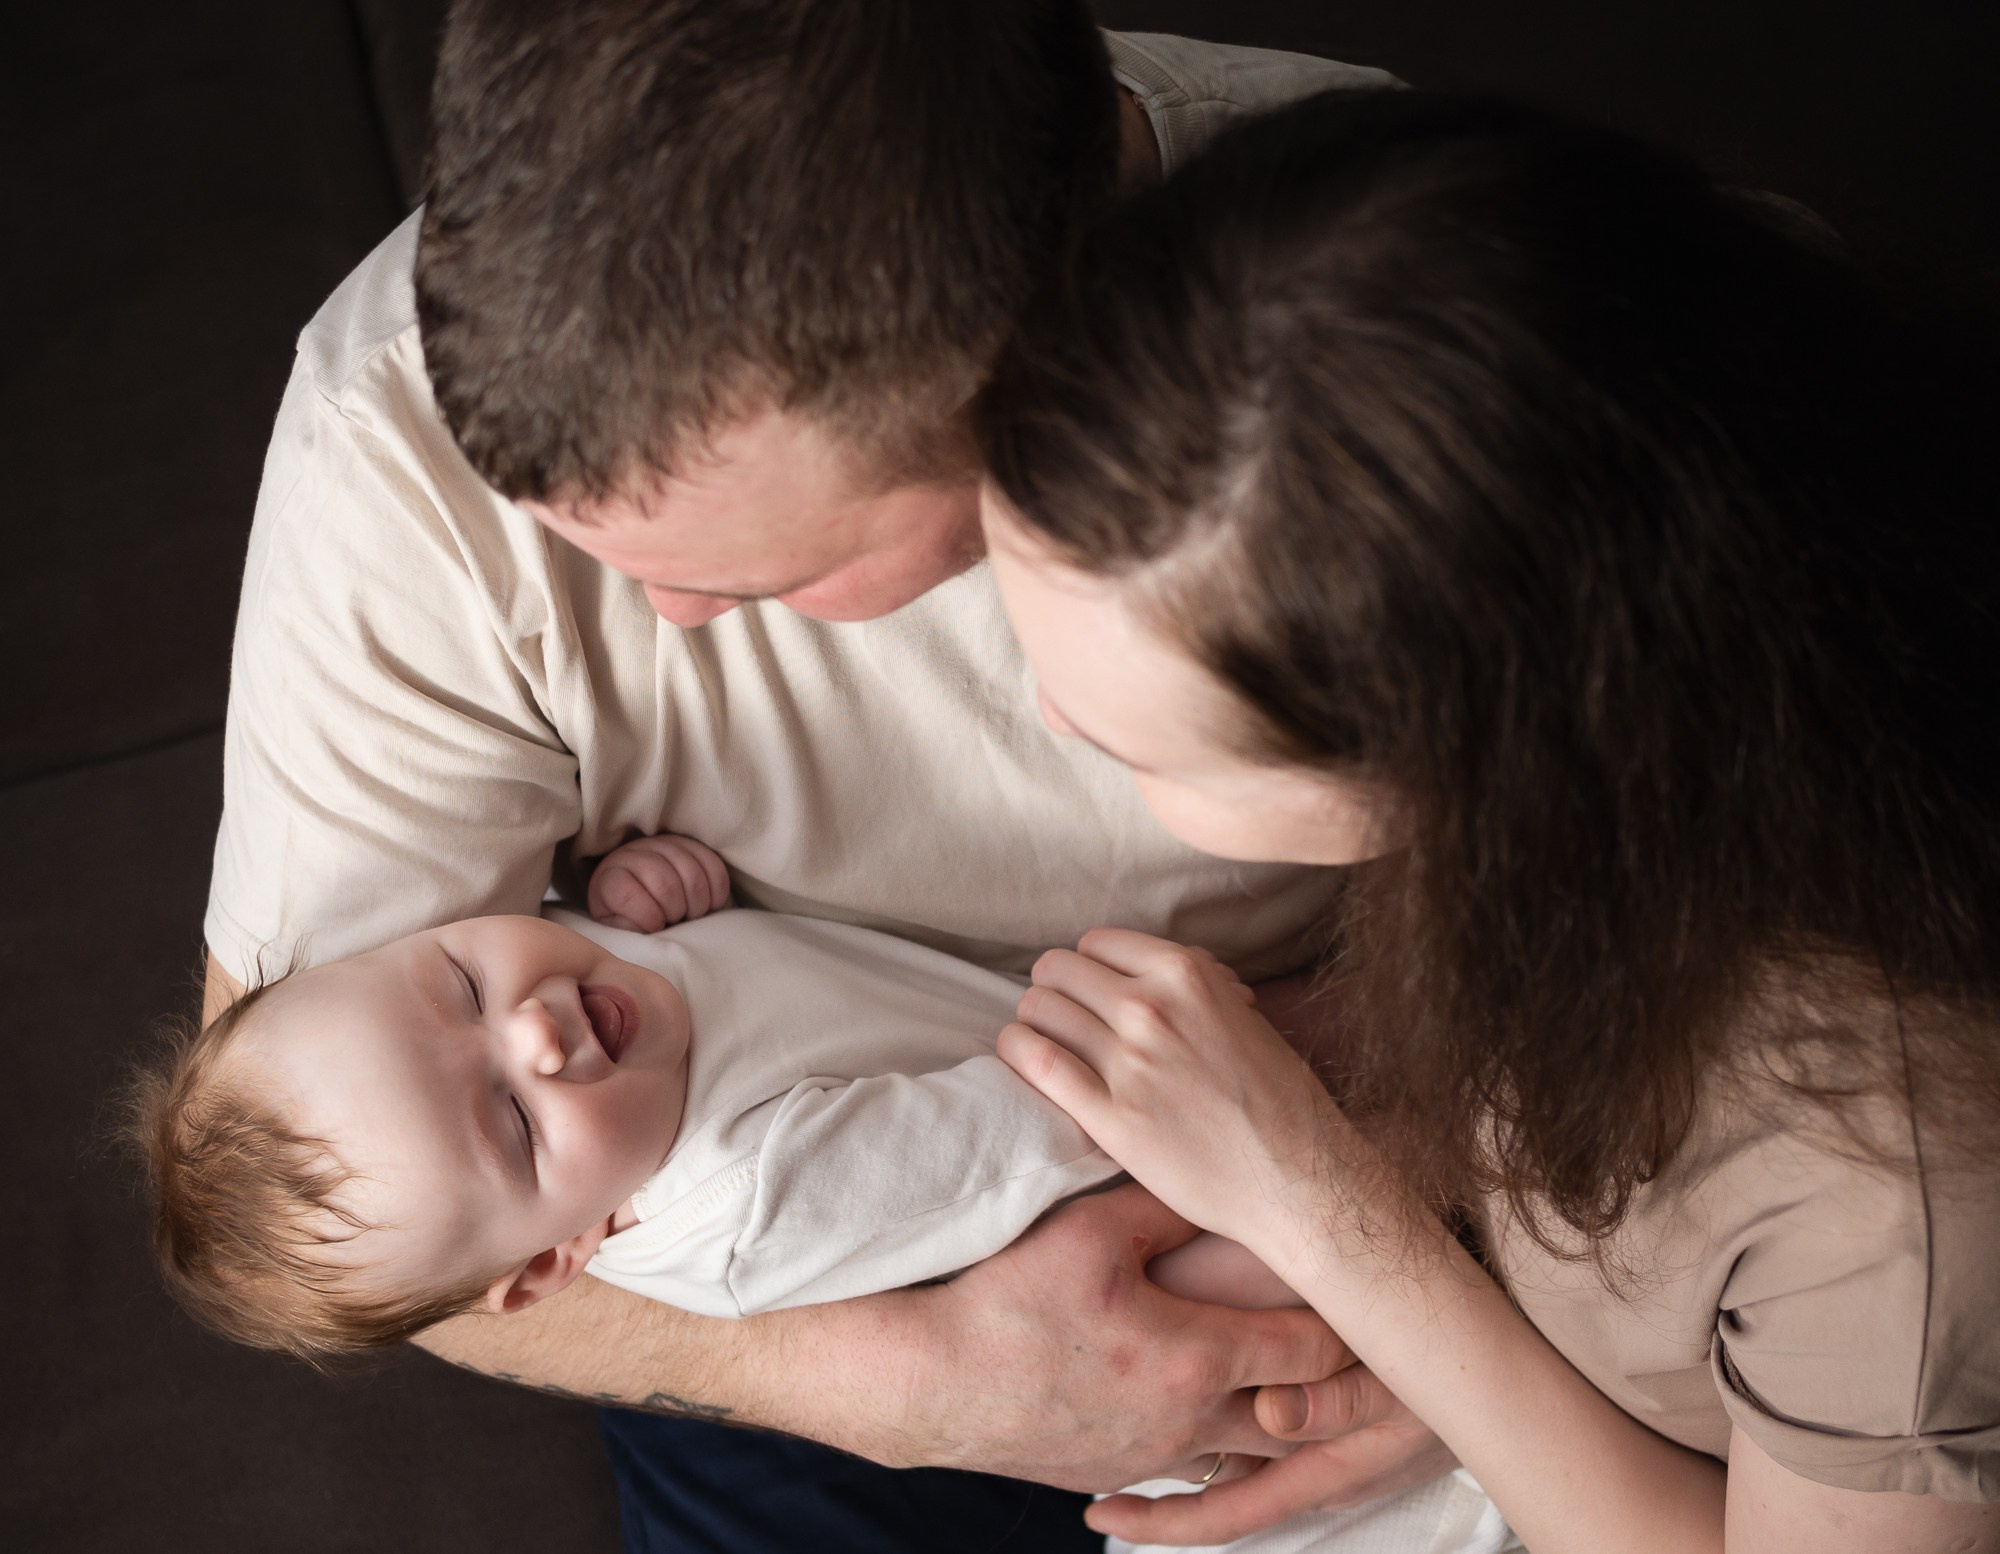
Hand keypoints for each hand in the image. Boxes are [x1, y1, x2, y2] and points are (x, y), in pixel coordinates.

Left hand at [587, 832, 730, 931]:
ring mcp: (663, 844)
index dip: (647, 916)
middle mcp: (634, 854)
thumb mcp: (616, 926)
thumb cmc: (626, 913)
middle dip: (676, 911)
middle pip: (665, 883)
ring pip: (692, 872)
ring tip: (691, 915)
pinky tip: (709, 904)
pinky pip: (713, 864)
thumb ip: (625, 929)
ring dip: (698, 903)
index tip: (656, 927)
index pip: (626, 894)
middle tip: (676, 922)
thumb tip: (648, 925)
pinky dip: (716, 890)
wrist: (638, 888)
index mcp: (610, 878)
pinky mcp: (690, 843)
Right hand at [899, 1183, 1352, 1489]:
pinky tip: (1205, 1410)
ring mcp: (1150, 1458)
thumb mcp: (1091, 1229)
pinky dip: (1213, 1444)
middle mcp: (1188, 1423)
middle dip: (1335, 1390)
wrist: (926, 1381)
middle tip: (1360, 1354)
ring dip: (1276, 1423)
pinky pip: (1189, 1470)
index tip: (1362, 1297)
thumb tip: (1214, 1183)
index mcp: (1197, 1359)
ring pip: (1249, 1457)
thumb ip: (1168, 1205)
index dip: (1349, 1324)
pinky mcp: (1110, 1474)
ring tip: (1293, 1384)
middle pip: (1298, 1418)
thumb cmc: (1007, 1299)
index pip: (1313, 1351)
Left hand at [999, 928, 1340, 1253]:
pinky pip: (1038, 1062)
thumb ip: (1195, 986)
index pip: (1097, 943)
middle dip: (1055, 988)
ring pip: (1040, 1009)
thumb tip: (1156, 969)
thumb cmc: (1279, 1101)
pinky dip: (1018, 1051)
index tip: (1090, 990)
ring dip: (1033, 1020)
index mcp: (1186, 975)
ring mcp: (1129, 1062)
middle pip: (1059, 970)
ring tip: (1042, 1039)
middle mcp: (1152, 1008)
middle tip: (1061, 1015)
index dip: (1089, 967)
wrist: (1299, 1178)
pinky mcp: (1112, 1118)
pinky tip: (1022, 1056)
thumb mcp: (1243, 1017)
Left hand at [1089, 1370, 1461, 1543]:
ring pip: (1238, 1464)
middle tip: (1088, 1494)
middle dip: (1159, 1496)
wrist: (1495, 1331)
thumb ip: (1339, 1398)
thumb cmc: (1448, 1347)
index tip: (1098, 1514)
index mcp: (1328, 1468)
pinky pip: (1262, 1433)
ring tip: (1112, 1456)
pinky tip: (1181, 1402)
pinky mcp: (1328, 1412)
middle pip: (1224, 1494)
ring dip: (1182, 1461)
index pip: (1232, 1512)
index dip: (1164, 1523)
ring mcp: (1324, 1441)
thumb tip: (1270, 1415)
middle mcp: (1320, 1465)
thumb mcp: (1399, 1374)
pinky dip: (1217, 1427)